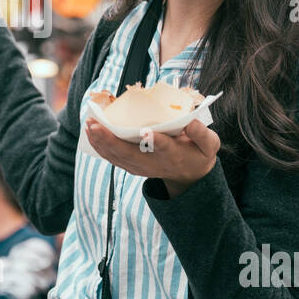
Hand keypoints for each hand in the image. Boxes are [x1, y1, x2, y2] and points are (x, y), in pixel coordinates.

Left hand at [83, 117, 220, 197]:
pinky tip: (90, 133)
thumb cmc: (198, 154)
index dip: (156, 141)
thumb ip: (202, 134)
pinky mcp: (132, 167)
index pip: (165, 148)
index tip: (146, 131)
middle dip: (110, 140)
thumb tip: (191, 122)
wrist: (189, 176)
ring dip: (100, 142)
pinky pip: (113, 158)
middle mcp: (154, 164)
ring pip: (117, 157)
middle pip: (129, 154)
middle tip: (95, 124)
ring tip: (89, 124)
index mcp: (175, 156)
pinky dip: (100, 147)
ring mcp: (140, 167)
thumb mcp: (209, 145)